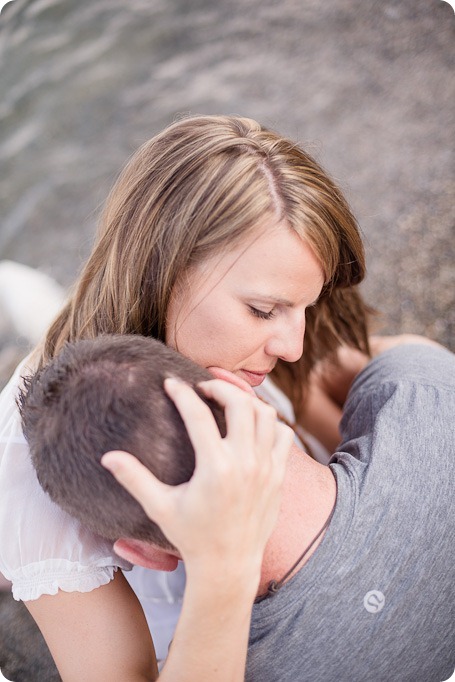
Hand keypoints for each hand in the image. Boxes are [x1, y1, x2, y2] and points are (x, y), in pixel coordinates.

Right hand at [102, 378, 292, 584]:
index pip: (197, 414)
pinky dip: (270, 422)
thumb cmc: (192, 537)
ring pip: (266, 414)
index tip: (170, 382)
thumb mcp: (160, 507)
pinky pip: (283, 434)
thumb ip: (134, 479)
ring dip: (246, 401)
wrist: (229, 565)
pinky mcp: (279, 475)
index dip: (181, 392)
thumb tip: (107, 457)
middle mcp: (245, 463)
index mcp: (215, 467)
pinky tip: (252, 425)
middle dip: (220, 387)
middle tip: (203, 388)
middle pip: (240, 403)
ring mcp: (267, 468)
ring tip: (227, 401)